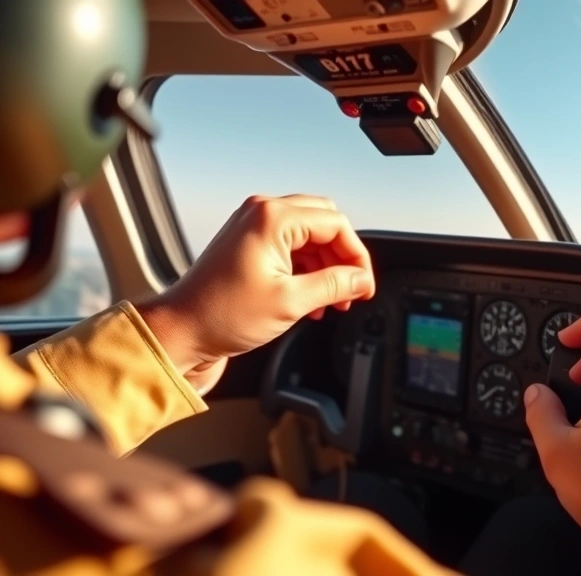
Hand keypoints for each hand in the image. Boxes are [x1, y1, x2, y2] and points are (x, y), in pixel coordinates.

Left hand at [137, 195, 374, 391]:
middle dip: (343, 258)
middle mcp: (262, 213)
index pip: (336, 225)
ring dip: (327, 265)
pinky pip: (292, 245)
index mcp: (273, 218)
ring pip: (311, 235)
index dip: (357, 257)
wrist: (182, 331)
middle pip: (326, 223)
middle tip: (352, 288)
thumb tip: (361, 280)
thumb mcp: (291, 302)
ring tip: (333, 299)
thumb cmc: (222, 315)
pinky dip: (308, 268)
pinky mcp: (249, 242)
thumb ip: (335, 285)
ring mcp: (253, 225)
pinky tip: (312, 297)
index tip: (364, 285)